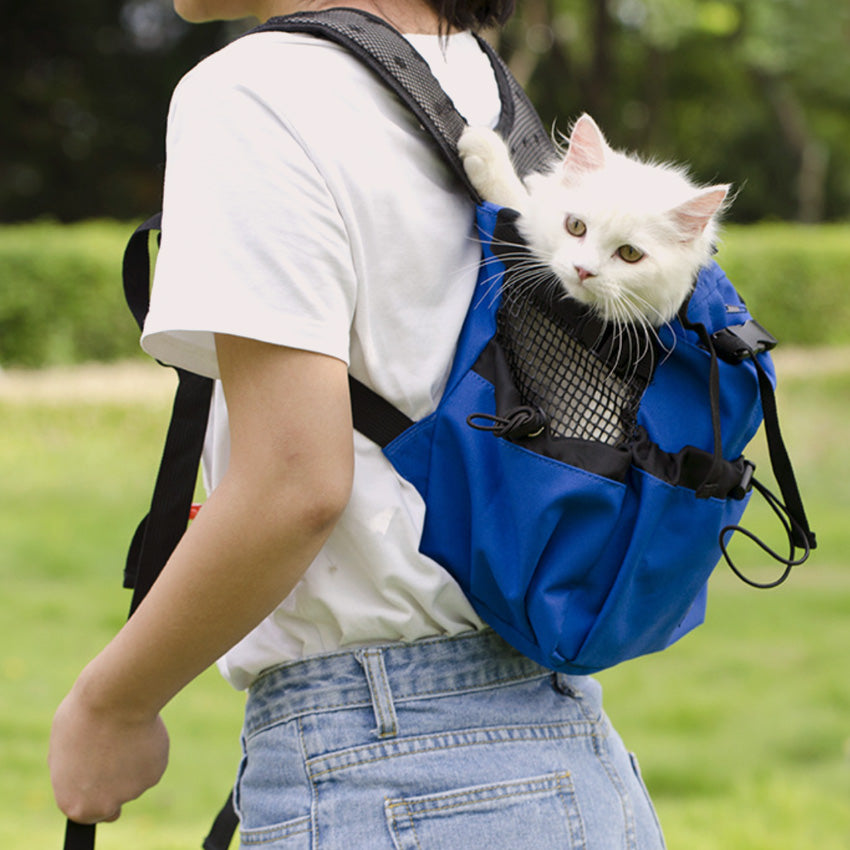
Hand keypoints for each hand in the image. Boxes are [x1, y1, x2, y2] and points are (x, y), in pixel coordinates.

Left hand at [49, 682, 169, 823]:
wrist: (116, 699)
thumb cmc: (84, 717)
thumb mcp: (63, 748)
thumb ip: (74, 771)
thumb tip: (83, 773)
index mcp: (75, 803)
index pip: (87, 813)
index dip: (93, 793)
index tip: (99, 778)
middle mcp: (103, 805)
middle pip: (113, 800)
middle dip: (115, 783)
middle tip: (115, 753)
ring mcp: (131, 791)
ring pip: (134, 778)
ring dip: (131, 761)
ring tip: (123, 731)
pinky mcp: (154, 774)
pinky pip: (151, 764)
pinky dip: (148, 751)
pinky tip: (140, 730)